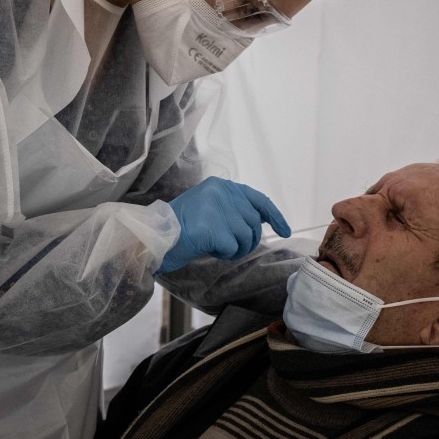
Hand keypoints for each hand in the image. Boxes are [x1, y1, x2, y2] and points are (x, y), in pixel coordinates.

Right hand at [156, 177, 290, 275]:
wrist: (154, 236)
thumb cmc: (180, 226)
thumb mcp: (208, 207)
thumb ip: (232, 208)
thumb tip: (259, 221)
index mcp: (220, 185)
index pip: (257, 199)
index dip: (274, 216)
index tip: (285, 231)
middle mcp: (220, 192)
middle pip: (253, 223)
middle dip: (247, 240)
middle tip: (229, 247)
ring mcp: (215, 209)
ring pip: (245, 237)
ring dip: (234, 248)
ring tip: (214, 246)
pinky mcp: (211, 228)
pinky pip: (232, 248)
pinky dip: (223, 253)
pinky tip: (207, 248)